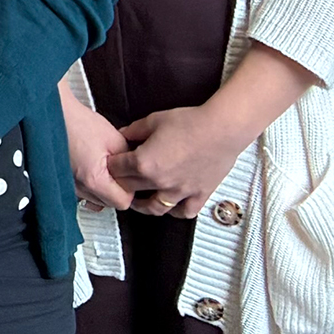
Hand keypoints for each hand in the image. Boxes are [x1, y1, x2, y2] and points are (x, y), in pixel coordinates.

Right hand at [64, 98, 131, 209]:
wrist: (54, 115)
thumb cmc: (78, 123)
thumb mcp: (115, 139)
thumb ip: (130, 162)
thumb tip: (135, 173)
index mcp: (93, 179)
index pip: (122, 202)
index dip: (130, 189)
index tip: (129, 177)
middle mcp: (78, 188)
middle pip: (108, 203)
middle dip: (116, 189)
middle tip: (117, 170)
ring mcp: (68, 186)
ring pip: (95, 200)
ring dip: (102, 187)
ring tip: (101, 166)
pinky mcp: (61, 181)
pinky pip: (81, 193)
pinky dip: (89, 185)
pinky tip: (89, 170)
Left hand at [110, 103, 246, 216]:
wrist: (223, 129)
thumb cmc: (191, 122)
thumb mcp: (154, 120)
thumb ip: (134, 130)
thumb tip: (122, 135)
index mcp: (144, 163)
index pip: (115, 170)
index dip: (111, 164)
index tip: (111, 163)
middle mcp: (159, 182)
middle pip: (129, 190)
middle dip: (121, 183)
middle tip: (120, 179)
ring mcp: (179, 192)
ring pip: (154, 208)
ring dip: (142, 205)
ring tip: (138, 199)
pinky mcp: (199, 195)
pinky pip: (184, 212)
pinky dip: (175, 210)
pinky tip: (171, 204)